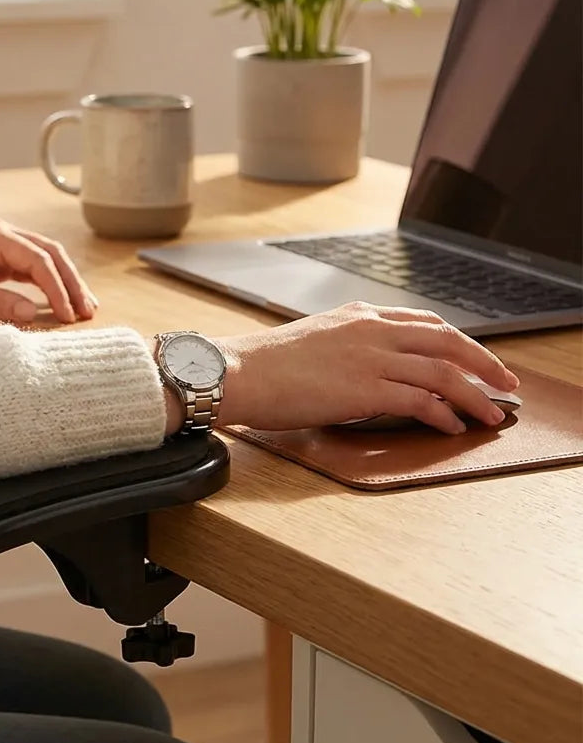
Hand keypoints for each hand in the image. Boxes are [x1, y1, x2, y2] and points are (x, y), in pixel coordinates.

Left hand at [0, 221, 98, 323]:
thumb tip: (31, 313)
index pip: (38, 260)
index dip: (57, 288)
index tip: (68, 315)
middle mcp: (2, 235)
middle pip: (51, 254)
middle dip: (72, 282)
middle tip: (88, 311)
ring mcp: (1, 245)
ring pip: (46, 259)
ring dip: (66, 282)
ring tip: (85, 307)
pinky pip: (33, 267)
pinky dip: (50, 283)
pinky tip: (63, 301)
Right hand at [159, 302, 519, 435]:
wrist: (237, 371)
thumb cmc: (264, 364)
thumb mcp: (313, 340)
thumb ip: (347, 345)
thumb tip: (369, 369)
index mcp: (357, 316)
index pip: (424, 322)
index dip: (458, 341)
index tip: (475, 357)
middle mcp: (370, 330)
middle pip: (446, 340)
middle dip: (482, 362)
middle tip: (504, 383)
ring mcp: (369, 357)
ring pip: (442, 371)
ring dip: (474, 394)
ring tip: (491, 414)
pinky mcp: (364, 388)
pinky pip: (421, 400)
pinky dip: (444, 413)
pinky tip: (452, 425)